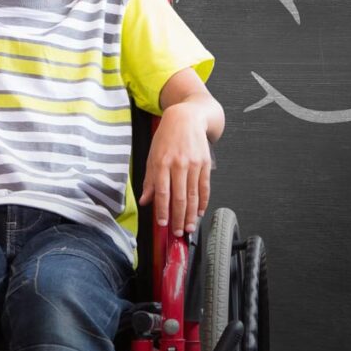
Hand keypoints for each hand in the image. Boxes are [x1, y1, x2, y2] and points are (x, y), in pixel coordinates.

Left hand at [138, 104, 211, 236]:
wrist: (187, 118)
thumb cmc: (166, 136)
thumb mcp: (152, 154)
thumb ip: (149, 179)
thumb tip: (145, 200)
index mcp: (162, 162)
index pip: (162, 192)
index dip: (163, 210)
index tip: (163, 223)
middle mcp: (179, 164)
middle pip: (180, 197)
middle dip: (179, 218)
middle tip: (178, 232)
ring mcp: (194, 164)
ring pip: (193, 195)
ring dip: (192, 214)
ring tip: (189, 227)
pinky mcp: (205, 164)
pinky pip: (205, 187)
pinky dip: (203, 201)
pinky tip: (200, 212)